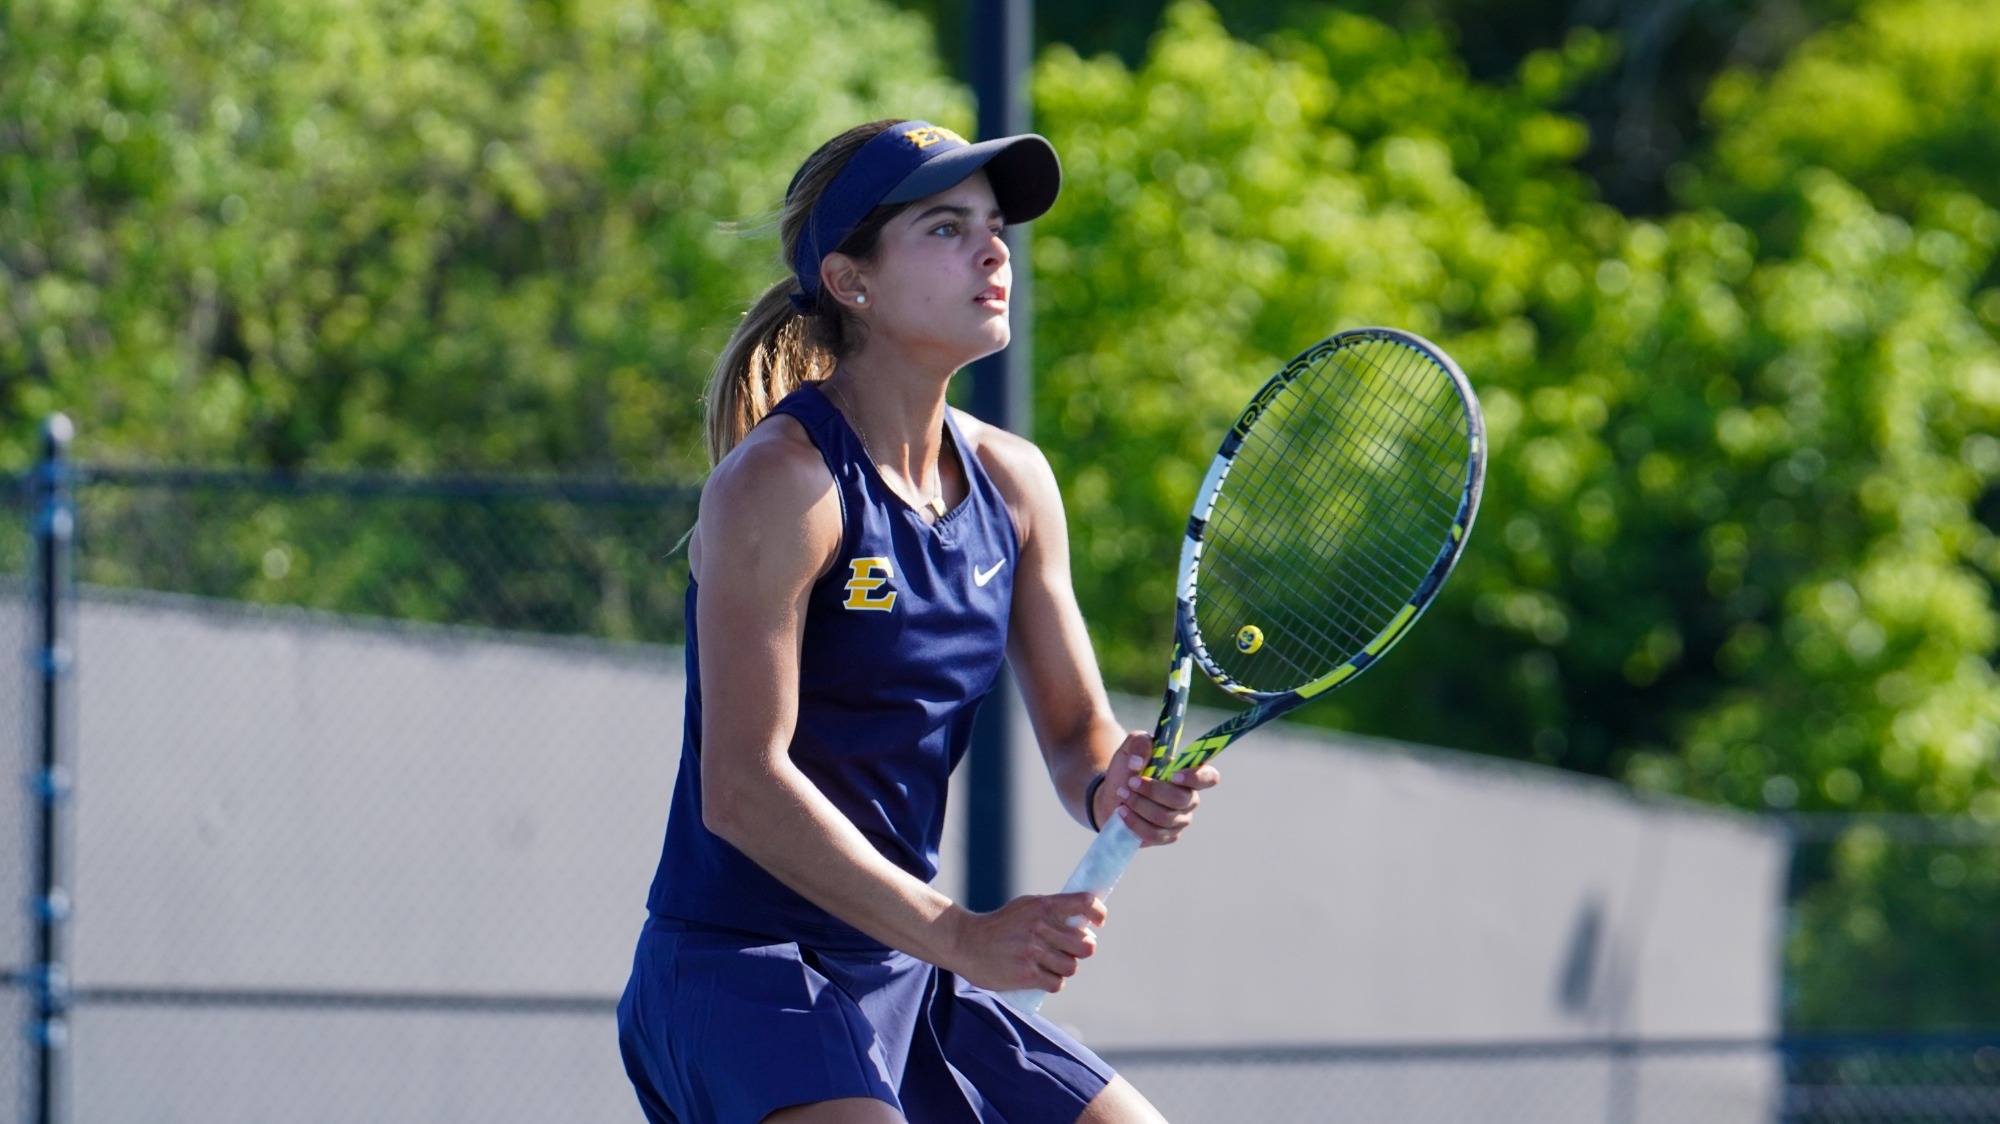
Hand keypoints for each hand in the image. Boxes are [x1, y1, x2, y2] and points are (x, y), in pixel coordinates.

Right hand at [948, 892, 1106, 993]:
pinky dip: (1051, 982)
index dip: (1098, 912)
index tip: (1099, 922)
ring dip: (1063, 968)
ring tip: (1047, 963)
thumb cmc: (1001, 926)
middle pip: (1086, 945)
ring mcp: (1034, 951)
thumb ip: (1053, 911)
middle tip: (1065, 950)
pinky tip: (1039, 975)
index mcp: (1043, 906)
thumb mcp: (1026, 907)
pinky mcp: (1027, 974)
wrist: (966, 943)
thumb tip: (1086, 921)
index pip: (1085, 903)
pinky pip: (1057, 983)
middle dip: (1080, 950)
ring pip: (1071, 967)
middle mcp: (1040, 927)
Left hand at [1096, 730, 1221, 847]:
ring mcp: (1180, 819)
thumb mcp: (1130, 748)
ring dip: (1139, 805)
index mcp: (1188, 773)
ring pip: (1165, 817)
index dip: (1197, 777)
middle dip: (1152, 790)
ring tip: (1123, 794)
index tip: (1174, 775)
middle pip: (1180, 799)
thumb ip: (1139, 743)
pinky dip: (1135, 823)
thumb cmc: (1128, 769)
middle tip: (1131, 782)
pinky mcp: (1167, 836)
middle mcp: (1189, 798)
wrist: (1113, 794)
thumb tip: (1138, 761)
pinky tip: (1123, 812)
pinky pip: (1155, 834)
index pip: (1209, 777)